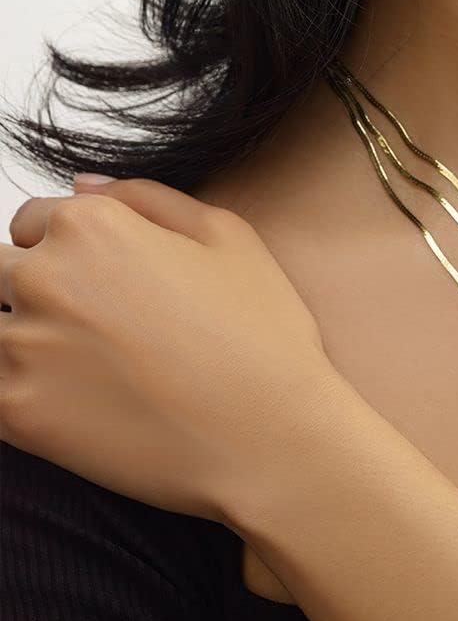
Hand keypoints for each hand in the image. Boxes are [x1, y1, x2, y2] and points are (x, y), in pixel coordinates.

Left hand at [0, 176, 348, 526]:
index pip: (31, 221)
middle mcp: (45, 276)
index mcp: (92, 226)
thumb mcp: (231, 238)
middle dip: (36, 293)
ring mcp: (23, 346)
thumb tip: (81, 184)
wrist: (269, 437)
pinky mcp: (15, 412)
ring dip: (27, 344)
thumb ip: (148, 197)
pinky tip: (80, 407)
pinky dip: (23, 394)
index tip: (104, 288)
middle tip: (97, 332)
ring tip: (89, 373)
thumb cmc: (262, 336)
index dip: (67, 251)